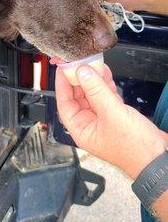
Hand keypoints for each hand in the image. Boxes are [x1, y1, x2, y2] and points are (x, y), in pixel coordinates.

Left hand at [55, 64, 167, 179]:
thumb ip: (96, 90)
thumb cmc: (134, 147)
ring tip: (92, 63)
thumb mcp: (111, 113)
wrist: (158, 158)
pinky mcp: (116, 115)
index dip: (62, 85)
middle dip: (79, 79)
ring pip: (92, 95)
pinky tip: (105, 73)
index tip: (63, 68)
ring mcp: (103, 119)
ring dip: (92, 79)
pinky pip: (105, 96)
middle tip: (78, 62)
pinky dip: (105, 84)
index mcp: (81, 130)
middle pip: (78, 97)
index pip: (64, 104)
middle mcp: (89, 124)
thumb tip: (82, 72)